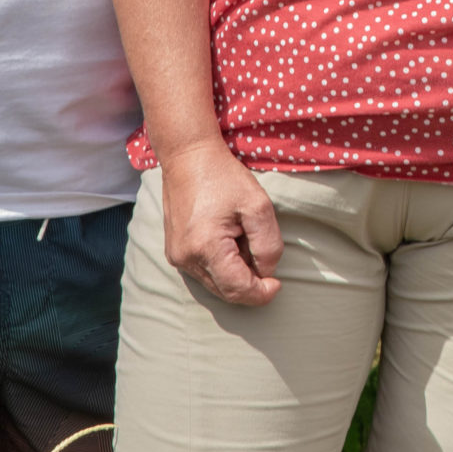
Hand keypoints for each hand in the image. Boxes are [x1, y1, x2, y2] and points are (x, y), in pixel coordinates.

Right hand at [159, 139, 283, 305]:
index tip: (278, 284)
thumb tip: (266, 272)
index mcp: (206, 247)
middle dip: (250, 284)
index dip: (262, 293)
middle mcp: (185, 258)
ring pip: (214, 285)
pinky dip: (222, 267)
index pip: (238, 290)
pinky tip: (230, 241)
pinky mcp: (174, 253)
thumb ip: (268, 245)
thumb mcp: (258, 206)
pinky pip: (203, 273)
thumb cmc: (225, 177)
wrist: (188, 157)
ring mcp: (176, 257)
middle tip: (265, 259)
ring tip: (244, 240)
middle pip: (226, 292)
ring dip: (236, 274)